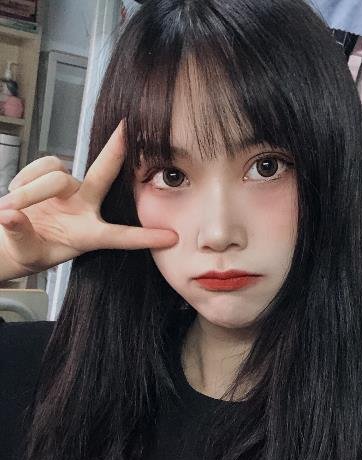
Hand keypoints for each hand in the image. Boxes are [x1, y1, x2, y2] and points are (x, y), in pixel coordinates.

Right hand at [0, 120, 177, 280]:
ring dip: (31, 190)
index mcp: (88, 235)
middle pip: (104, 176)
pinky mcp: (53, 175)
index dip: (144, 237)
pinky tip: (17, 192)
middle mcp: (85, 208)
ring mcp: (70, 190)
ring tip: (11, 208)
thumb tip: (9, 216)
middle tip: (127, 129)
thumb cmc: (28, 250)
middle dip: (116, 153)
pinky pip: (42, 166)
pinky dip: (26, 178)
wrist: (12, 238)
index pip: (120, 236)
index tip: (171, 238)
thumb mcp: (25, 252)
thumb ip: (19, 235)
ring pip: (57, 175)